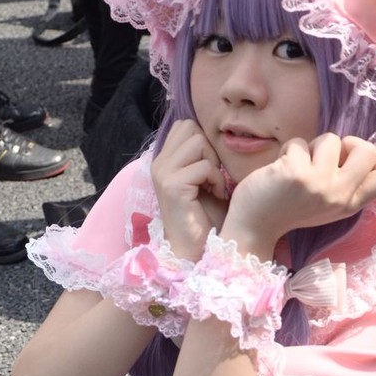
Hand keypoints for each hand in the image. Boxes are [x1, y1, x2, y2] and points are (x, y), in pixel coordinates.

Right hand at [151, 120, 227, 259]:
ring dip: (213, 164)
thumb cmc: (206, 217)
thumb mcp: (203, 179)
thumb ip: (202, 155)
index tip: (210, 167)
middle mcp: (158, 164)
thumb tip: (216, 133)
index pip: (185, 125)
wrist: (197, 250)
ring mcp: (163, 174)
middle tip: (212, 176)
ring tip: (214, 185)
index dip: (204, 141)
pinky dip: (216, 180)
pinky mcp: (172, 186)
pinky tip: (216, 196)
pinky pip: (203, 166)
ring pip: (197, 142)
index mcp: (164, 160)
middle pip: (190, 127)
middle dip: (209, 149)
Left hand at [224, 133, 375, 257]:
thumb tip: (355, 147)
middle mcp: (340, 196)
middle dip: (347, 142)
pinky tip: (279, 168)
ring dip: (311, 145)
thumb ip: (345, 183)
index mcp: (350, 205)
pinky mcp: (297, 173)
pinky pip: (300, 142)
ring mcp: (320, 185)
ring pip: (331, 139)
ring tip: (297, 164)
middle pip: (368, 150)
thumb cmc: (288, 208)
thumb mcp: (326, 204)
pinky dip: (288, 149)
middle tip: (326, 155)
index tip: (353, 156)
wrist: (253, 226)